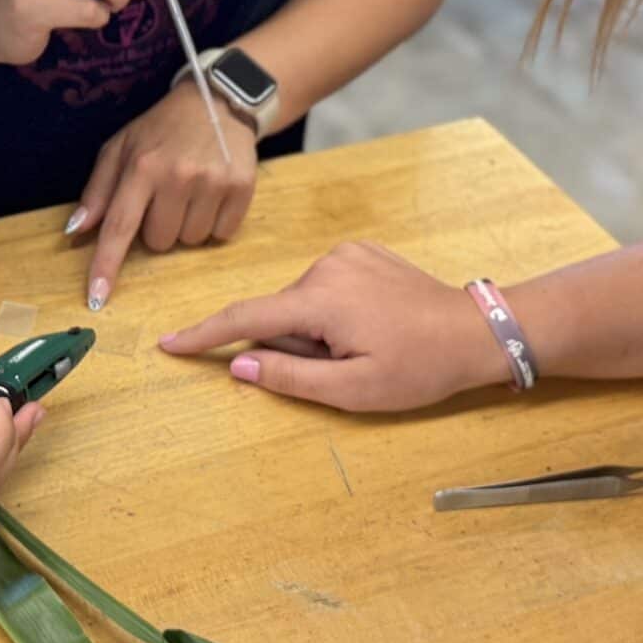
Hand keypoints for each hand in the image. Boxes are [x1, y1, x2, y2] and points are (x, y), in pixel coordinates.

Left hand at [66, 83, 258, 308]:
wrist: (217, 102)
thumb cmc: (161, 130)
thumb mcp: (121, 148)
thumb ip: (97, 191)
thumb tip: (75, 231)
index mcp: (142, 165)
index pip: (119, 226)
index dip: (105, 265)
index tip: (96, 298)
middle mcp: (178, 175)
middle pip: (158, 242)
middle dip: (157, 226)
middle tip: (164, 195)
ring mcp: (213, 182)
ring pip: (190, 241)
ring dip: (185, 224)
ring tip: (189, 190)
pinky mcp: (242, 188)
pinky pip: (221, 234)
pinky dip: (213, 222)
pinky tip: (211, 193)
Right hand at [158, 240, 511, 410]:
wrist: (475, 331)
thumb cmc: (420, 367)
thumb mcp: (354, 390)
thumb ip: (291, 378)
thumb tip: (240, 365)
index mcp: (321, 300)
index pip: (245, 318)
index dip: (203, 335)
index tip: (167, 343)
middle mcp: (326, 266)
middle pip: (279, 314)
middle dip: (295, 346)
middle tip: (344, 367)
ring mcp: (346, 254)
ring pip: (302, 302)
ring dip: (316, 330)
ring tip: (362, 347)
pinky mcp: (361, 252)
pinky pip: (325, 287)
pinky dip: (332, 311)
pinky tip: (370, 325)